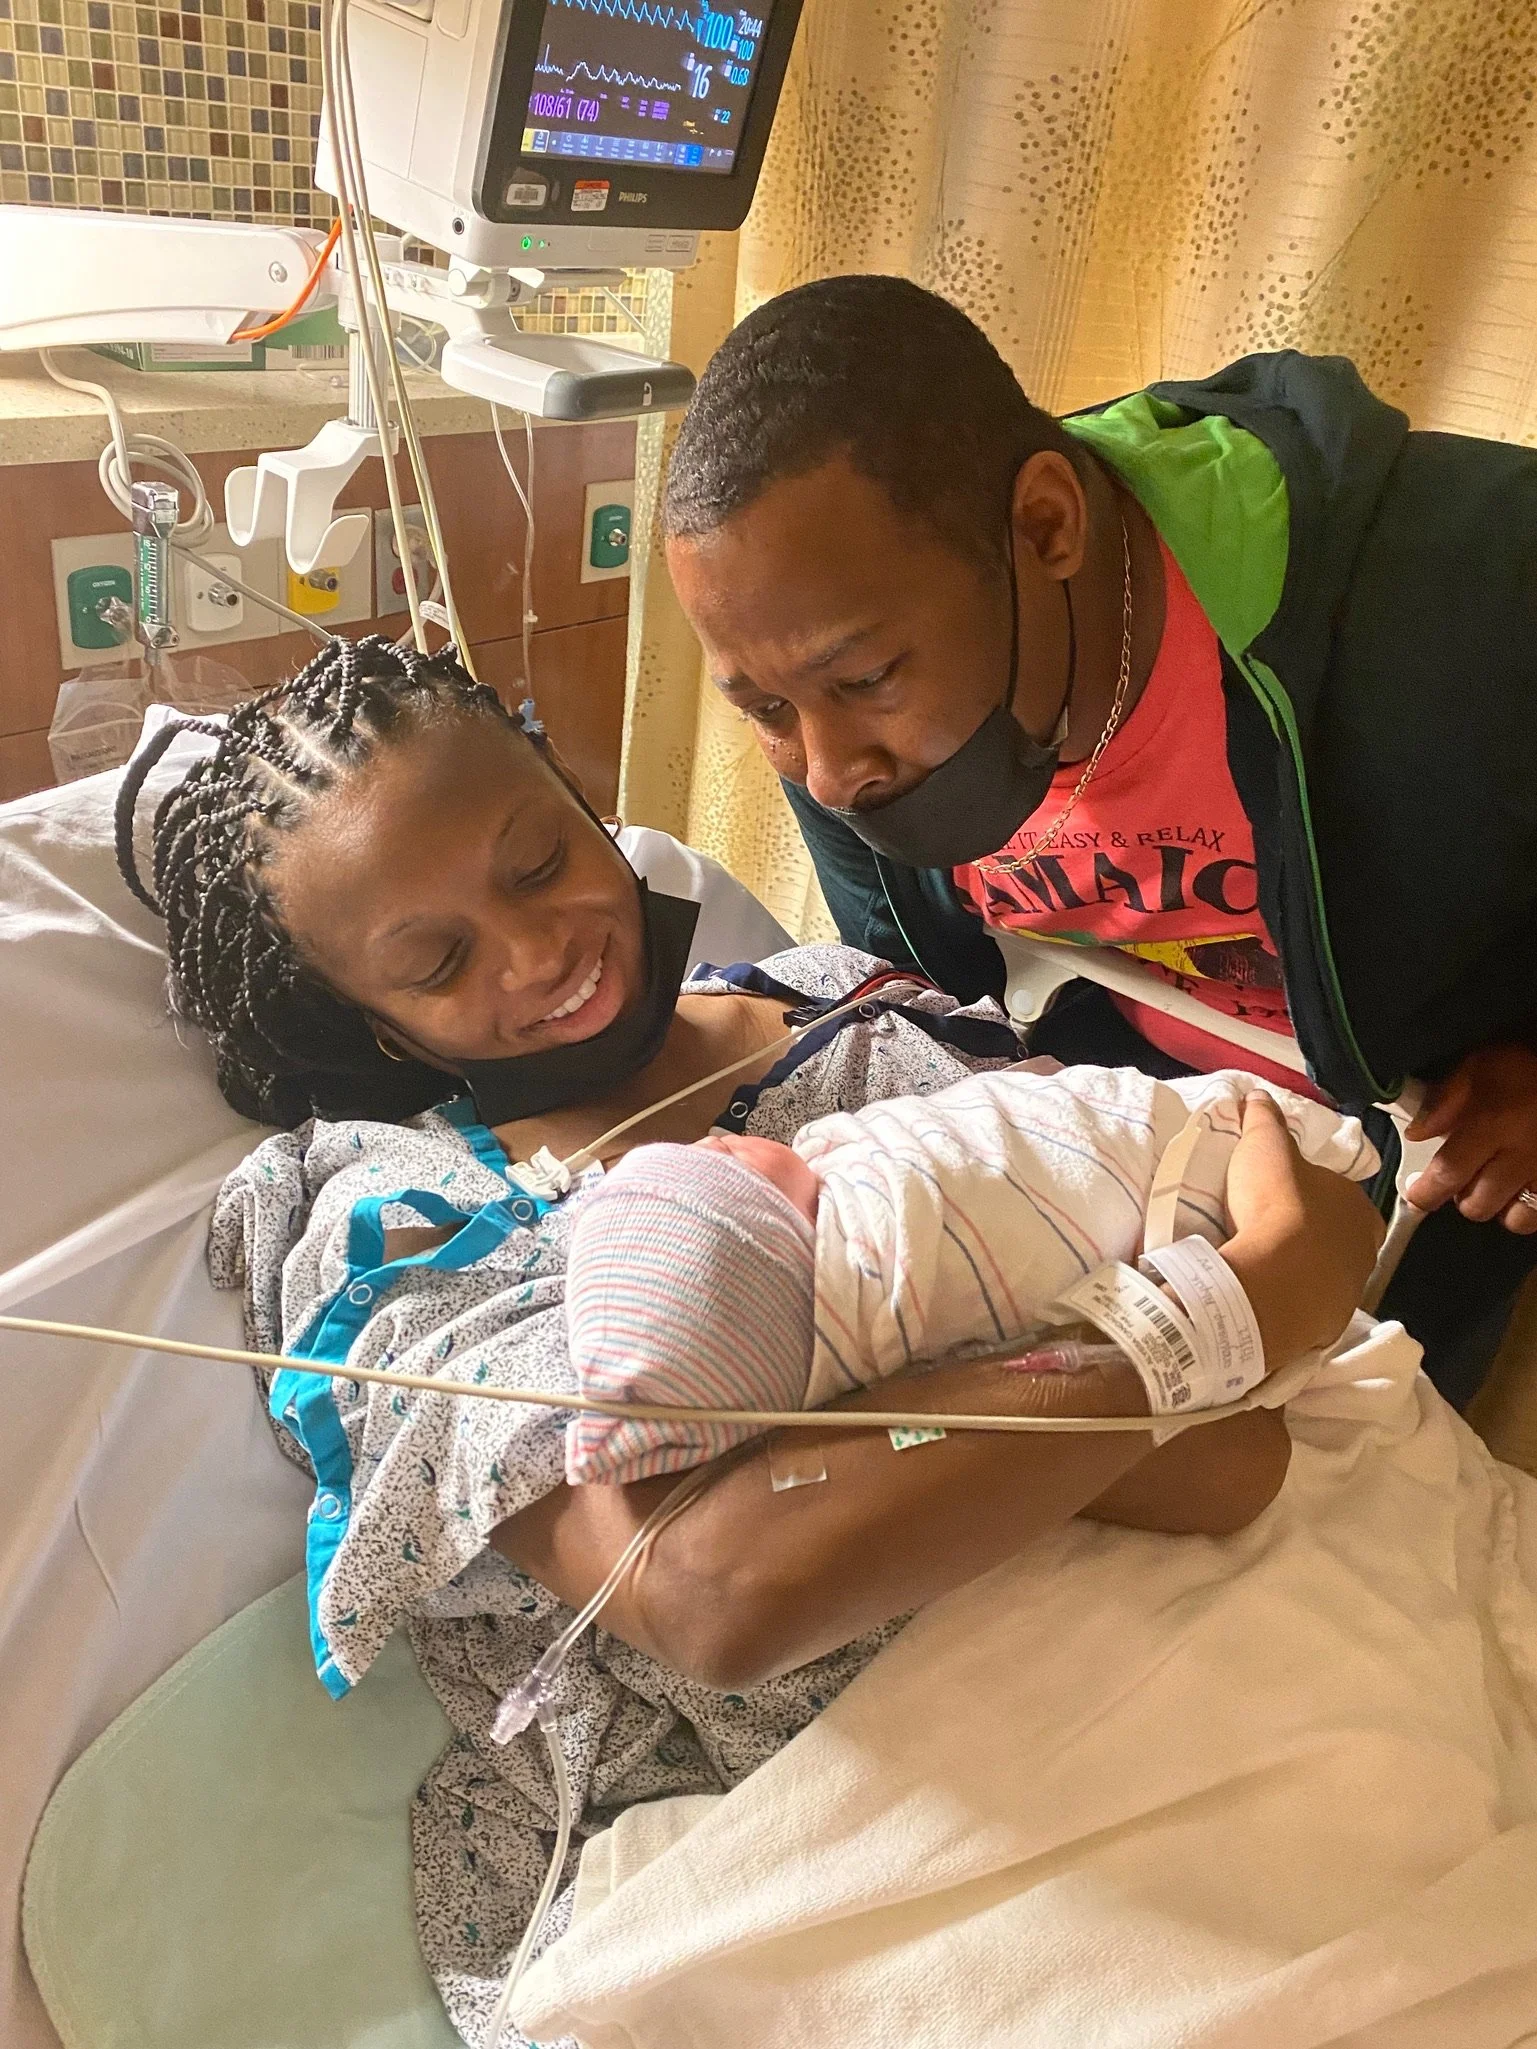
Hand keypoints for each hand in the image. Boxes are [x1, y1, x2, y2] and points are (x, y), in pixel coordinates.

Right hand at [1220, 1092, 1383, 1364]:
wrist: (1275, 1280)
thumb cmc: (1279, 1205)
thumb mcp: (1266, 1147)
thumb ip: (1265, 1120)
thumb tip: (1259, 1094)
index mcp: (1359, 1206)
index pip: (1343, 1196)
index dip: (1316, 1194)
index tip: (1286, 1197)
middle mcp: (1365, 1250)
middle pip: (1339, 1239)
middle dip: (1313, 1236)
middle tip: (1272, 1231)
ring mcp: (1349, 1292)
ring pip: (1326, 1276)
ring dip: (1303, 1271)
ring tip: (1265, 1266)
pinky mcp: (1328, 1324)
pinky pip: (1309, 1308)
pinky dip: (1292, 1302)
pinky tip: (1266, 1294)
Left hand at [1404, 1043, 1536, 1234]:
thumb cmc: (1526, 1064)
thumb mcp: (1480, 1065)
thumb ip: (1445, 1098)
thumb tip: (1417, 1132)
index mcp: (1492, 1125)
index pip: (1449, 1173)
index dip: (1426, 1193)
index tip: (1416, 1196)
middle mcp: (1521, 1156)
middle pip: (1479, 1205)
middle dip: (1462, 1196)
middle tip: (1461, 1177)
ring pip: (1515, 1219)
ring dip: (1499, 1206)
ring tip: (1494, 1184)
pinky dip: (1527, 1208)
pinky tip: (1521, 1189)